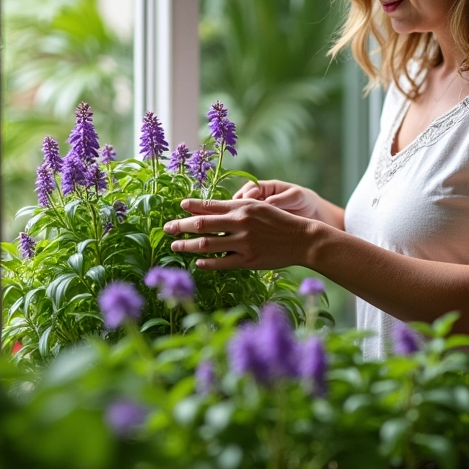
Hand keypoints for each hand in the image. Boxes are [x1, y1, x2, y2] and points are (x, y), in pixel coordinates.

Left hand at [163, 198, 313, 270]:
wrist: (302, 239)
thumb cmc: (280, 222)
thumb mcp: (259, 208)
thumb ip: (237, 208)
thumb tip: (212, 210)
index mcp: (243, 207)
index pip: (210, 206)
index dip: (192, 206)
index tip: (179, 207)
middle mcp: (240, 223)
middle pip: (202, 224)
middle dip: (181, 226)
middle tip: (167, 228)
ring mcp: (243, 242)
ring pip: (207, 244)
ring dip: (187, 245)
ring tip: (175, 246)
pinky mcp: (248, 260)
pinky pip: (221, 262)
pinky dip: (207, 262)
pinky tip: (198, 262)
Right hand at [234, 180, 325, 221]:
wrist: (312, 216)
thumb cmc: (304, 201)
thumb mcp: (296, 197)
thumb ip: (282, 199)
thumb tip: (268, 202)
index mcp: (266, 187)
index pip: (250, 187)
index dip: (246, 193)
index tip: (248, 200)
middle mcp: (258, 199)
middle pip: (240, 200)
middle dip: (237, 207)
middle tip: (240, 215)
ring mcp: (256, 212)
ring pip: (241, 214)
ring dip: (239, 220)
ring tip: (241, 227)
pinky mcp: (257, 226)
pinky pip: (247, 226)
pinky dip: (244, 229)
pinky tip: (246, 235)